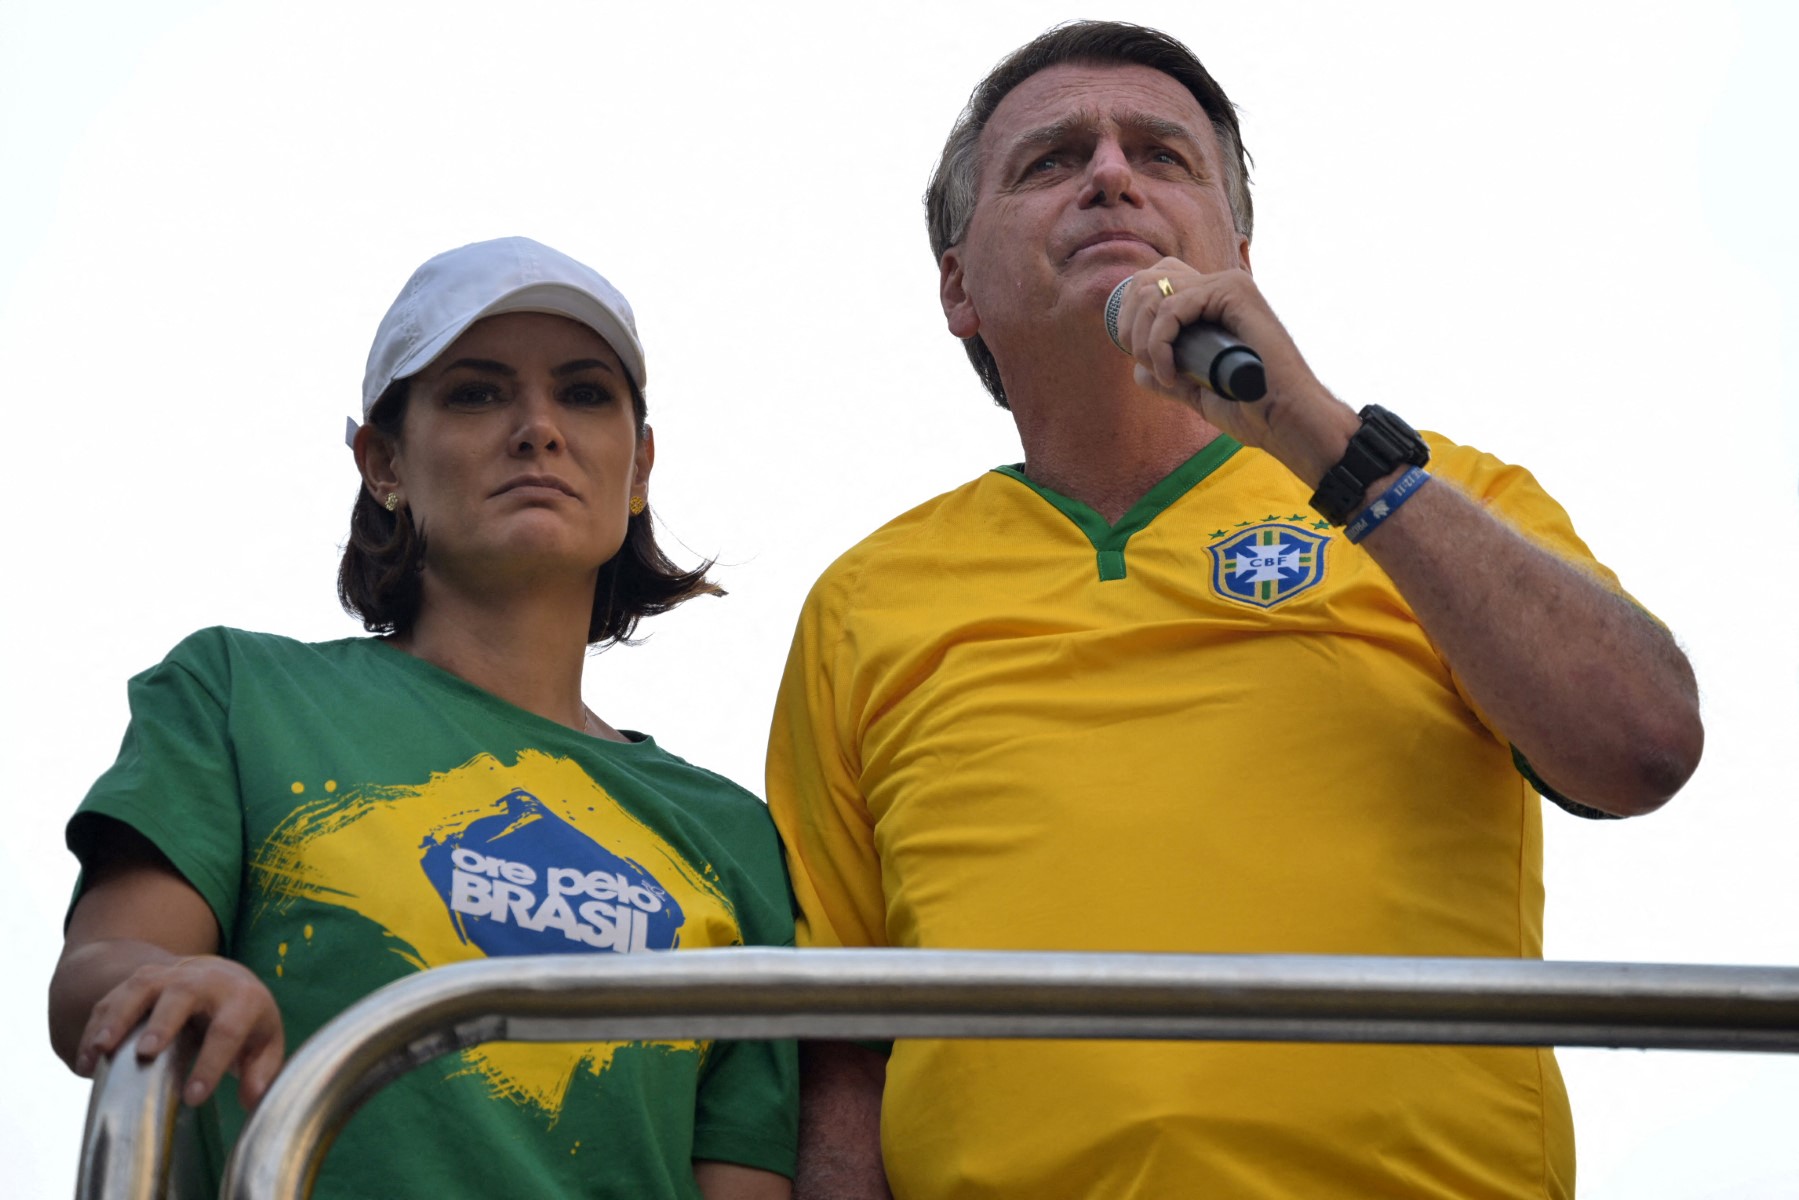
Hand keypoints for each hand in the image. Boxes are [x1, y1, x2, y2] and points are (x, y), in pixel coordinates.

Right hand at [73, 954, 285, 1108]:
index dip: (211, 1063)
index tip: (194, 1097)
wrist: (220, 976)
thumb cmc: (244, 1019)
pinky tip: (86, 1058)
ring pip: (142, 988)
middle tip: (146, 1053)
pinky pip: (114, 998)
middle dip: (164, 1023)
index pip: (228, 1029)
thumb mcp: (263, 1042)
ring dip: (120, 1017)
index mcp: (242, 998)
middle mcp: (205, 980)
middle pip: (183, 995)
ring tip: (101, 1050)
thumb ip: (261, 1071)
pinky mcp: (141, 979)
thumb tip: (253, 1099)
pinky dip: (96, 1026)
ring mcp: (170, 975)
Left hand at [1112, 259, 1356, 485]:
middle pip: (1149, 279)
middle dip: (1131, 325)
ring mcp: (1229, 286)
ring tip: (1164, 374)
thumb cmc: (1251, 410)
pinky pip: (1172, 307)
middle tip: (1146, 364)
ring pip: (1156, 292)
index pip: (1155, 283)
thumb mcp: (1197, 392)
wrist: (1286, 421)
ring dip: (1144, 338)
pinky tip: (1171, 373)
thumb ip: (1170, 377)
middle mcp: (1221, 286)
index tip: (1142, 358)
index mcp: (1214, 302)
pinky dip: (1160, 342)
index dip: (1134, 317)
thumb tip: (1139, 370)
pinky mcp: (1234, 293)